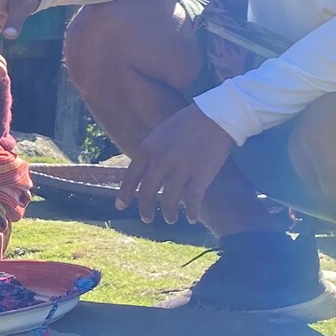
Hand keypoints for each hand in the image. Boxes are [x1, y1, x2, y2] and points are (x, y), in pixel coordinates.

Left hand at [116, 104, 235, 224]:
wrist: (215, 115)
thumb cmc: (187, 123)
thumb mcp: (160, 134)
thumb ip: (151, 153)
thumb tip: (144, 173)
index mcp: (148, 149)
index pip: (132, 176)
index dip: (125, 194)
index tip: (120, 206)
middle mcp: (161, 161)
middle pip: (148, 192)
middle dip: (146, 209)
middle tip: (147, 219)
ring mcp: (181, 169)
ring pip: (169, 200)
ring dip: (169, 213)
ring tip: (170, 219)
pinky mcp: (201, 175)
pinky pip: (193, 200)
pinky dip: (192, 212)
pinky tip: (192, 218)